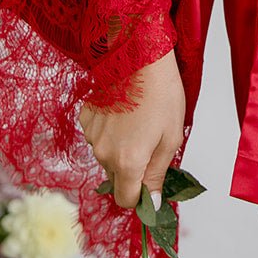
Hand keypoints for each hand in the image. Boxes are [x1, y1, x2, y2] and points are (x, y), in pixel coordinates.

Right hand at [78, 49, 185, 209]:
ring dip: (121, 148)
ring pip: (107, 156)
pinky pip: (98, 136)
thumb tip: (153, 202)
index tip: (152, 183)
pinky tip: (123, 110)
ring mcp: (92, 135)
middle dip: (133, 168)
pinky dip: (109, 130)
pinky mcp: (86, 118)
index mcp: (127, 163)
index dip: (141, 195)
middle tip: (151, 141)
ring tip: (138, 120)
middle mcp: (104, 154)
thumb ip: (158, 174)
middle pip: (117, 178)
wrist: (139, 54)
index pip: (127, 200)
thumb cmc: (161, 93)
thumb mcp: (171, 137)